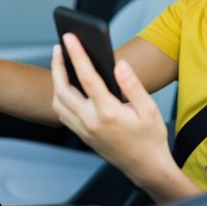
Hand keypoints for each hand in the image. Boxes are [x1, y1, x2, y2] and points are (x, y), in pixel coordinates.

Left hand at [51, 33, 172, 186]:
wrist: (146, 167)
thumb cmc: (150, 138)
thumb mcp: (149, 109)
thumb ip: (132, 85)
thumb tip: (119, 64)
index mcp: (108, 113)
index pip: (87, 77)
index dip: (77, 55)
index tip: (69, 38)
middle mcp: (91, 122)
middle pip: (63, 90)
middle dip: (57, 66)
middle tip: (58, 48)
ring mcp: (85, 130)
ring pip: (58, 103)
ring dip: (56, 82)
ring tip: (60, 64)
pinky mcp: (83, 136)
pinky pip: (63, 114)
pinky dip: (59, 97)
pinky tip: (66, 86)